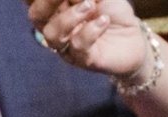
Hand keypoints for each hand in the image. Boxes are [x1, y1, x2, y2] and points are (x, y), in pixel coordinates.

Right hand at [27, 0, 147, 77]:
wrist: (135, 39)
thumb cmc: (113, 11)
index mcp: (55, 7)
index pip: (32, 1)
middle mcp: (57, 26)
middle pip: (36, 15)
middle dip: (48, 1)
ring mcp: (68, 45)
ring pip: (52, 34)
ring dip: (69, 17)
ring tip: (90, 5)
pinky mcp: (84, 60)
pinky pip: (78, 47)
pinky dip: (90, 31)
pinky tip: (104, 20)